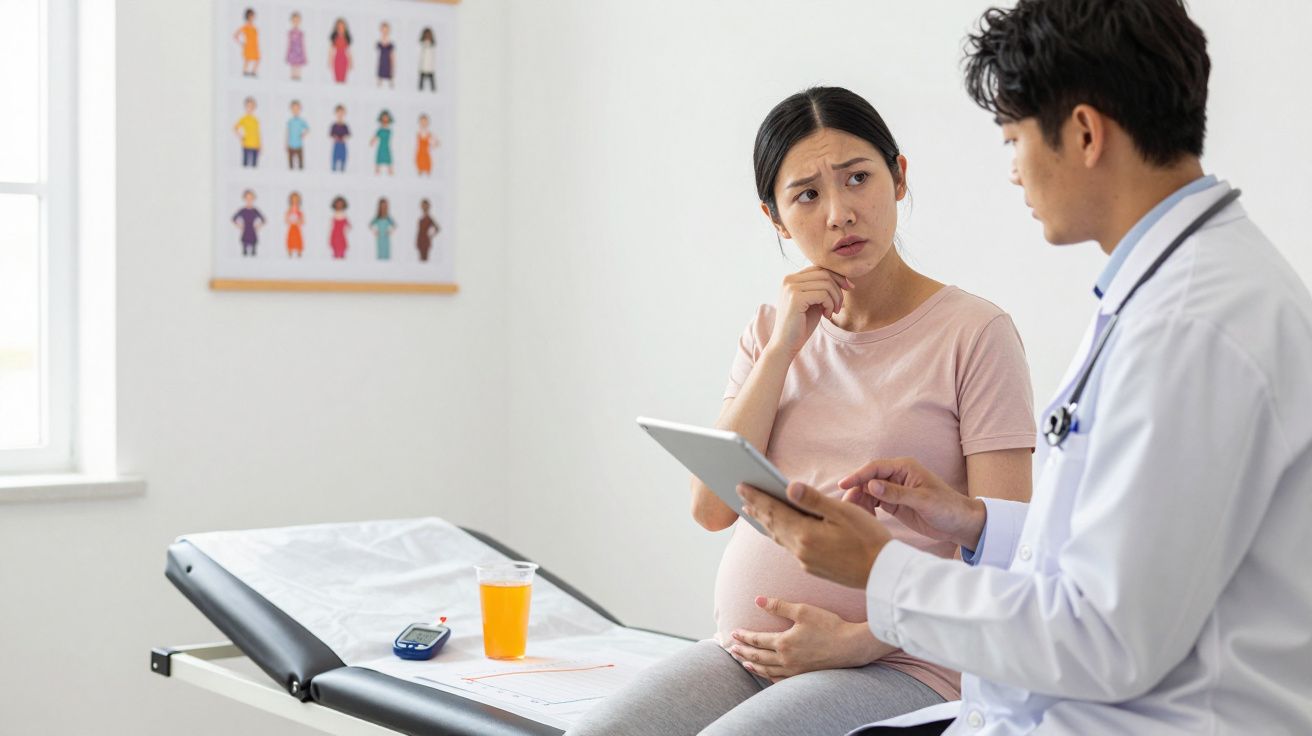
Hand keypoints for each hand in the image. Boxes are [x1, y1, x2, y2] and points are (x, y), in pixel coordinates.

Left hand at [727, 597, 891, 680]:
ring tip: (743, 663)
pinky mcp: (804, 675)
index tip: (733, 633)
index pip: (757, 640)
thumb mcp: (803, 611)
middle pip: (758, 657)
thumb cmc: (828, 625)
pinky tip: (766, 674)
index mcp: (784, 643)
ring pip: (767, 670)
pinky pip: (780, 679)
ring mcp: (795, 670)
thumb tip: (758, 600)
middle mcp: (786, 659)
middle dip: (743, 653)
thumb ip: (779, 606)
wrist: (851, 646)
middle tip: (731, 649)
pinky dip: (769, 676)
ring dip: (753, 666)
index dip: (744, 637)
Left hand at [738, 481, 890, 588]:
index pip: (773, 510)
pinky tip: (779, 530)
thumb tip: (788, 487)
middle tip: (741, 494)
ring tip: (753, 511)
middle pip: (772, 525)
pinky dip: (779, 534)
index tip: (741, 485)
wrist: (883, 574)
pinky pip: (789, 547)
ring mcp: (806, 562)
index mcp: (805, 534)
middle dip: (756, 508)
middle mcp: (800, 550)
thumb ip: (814, 500)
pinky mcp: (813, 568)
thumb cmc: (869, 539)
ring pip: (779, 538)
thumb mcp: (844, 513)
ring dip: (765, 523)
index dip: (756, 496)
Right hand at [768, 267, 852, 358]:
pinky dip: (830, 305)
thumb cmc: (801, 325)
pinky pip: (823, 294)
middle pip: (824, 274)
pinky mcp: (795, 298)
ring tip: (832, 312)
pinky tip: (827, 315)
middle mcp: (788, 280)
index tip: (849, 288)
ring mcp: (791, 288)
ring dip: (835, 299)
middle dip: (838, 289)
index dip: (837, 276)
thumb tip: (843, 277)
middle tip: (839, 307)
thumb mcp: (813, 302)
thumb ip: (821, 288)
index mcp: (791, 278)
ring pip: (826, 284)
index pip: (819, 268)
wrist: (785, 344)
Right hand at [838, 457, 985, 549]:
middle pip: (868, 479)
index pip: (875, 468)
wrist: (959, 523)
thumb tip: (870, 485)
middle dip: (856, 491)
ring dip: (860, 501)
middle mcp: (897, 475)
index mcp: (904, 467)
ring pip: (868, 491)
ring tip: (856, 515)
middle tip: (847, 507)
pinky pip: (874, 502)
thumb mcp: (922, 500)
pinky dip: (867, 509)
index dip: (858, 476)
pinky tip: (865, 518)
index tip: (843, 485)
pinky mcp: (894, 503)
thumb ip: (896, 493)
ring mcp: (894, 489)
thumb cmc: (947, 507)